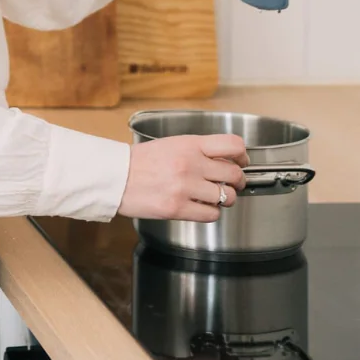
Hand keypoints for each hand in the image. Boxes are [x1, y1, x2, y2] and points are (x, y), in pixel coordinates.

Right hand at [117, 134, 248, 222]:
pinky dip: (211, 212)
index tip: (242, 161)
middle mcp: (191, 164)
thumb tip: (225, 161)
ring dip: (225, 199)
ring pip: (226, 197)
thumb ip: (198, 150)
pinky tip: (202, 206)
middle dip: (238, 181)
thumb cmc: (141, 161)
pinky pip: (211, 214)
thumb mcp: (172, 144)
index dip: (243, 155)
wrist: (117, 177)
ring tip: (216, 197)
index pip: (232, 145)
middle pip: (234, 174)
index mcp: (190, 145)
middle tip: (233, 183)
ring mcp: (185, 187)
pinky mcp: (178, 209)